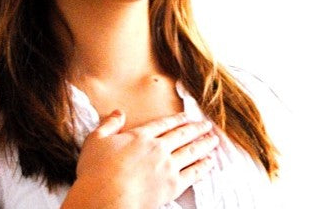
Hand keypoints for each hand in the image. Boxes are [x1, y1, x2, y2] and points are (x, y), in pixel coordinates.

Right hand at [62, 110, 218, 208]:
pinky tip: (210, 162)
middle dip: (196, 129)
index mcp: (140, 136)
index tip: (188, 116)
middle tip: (207, 125)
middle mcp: (157, 148)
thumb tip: (118, 112)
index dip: (177, 119)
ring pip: (191, 151)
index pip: (164, 124)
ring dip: (204, 144)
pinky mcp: (172, 186)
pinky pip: (193, 173)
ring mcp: (167, 167)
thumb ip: (109, 124)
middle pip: (182, 135)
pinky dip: (203, 166)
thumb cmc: (96, 172)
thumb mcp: (95, 141)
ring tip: (214, 140)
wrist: (106, 198)